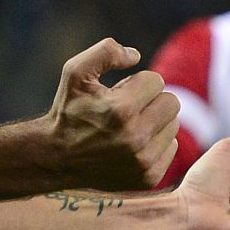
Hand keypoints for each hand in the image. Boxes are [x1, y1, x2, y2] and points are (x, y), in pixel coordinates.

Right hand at [46, 39, 179, 190]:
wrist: (55, 158)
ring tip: (128, 126)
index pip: (156, 81)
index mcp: (120, 110)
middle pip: (172, 103)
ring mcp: (143, 161)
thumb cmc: (67, 111)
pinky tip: (132, 144)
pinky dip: (155, 143)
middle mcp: (135, 138)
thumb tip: (136, 55)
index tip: (119, 93)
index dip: (137, 82)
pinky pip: (171, 148)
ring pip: (173, 125)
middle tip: (128, 107)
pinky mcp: (148, 178)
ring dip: (154, 121)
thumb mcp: (75, 72)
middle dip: (151, 100)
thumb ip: (105, 52)